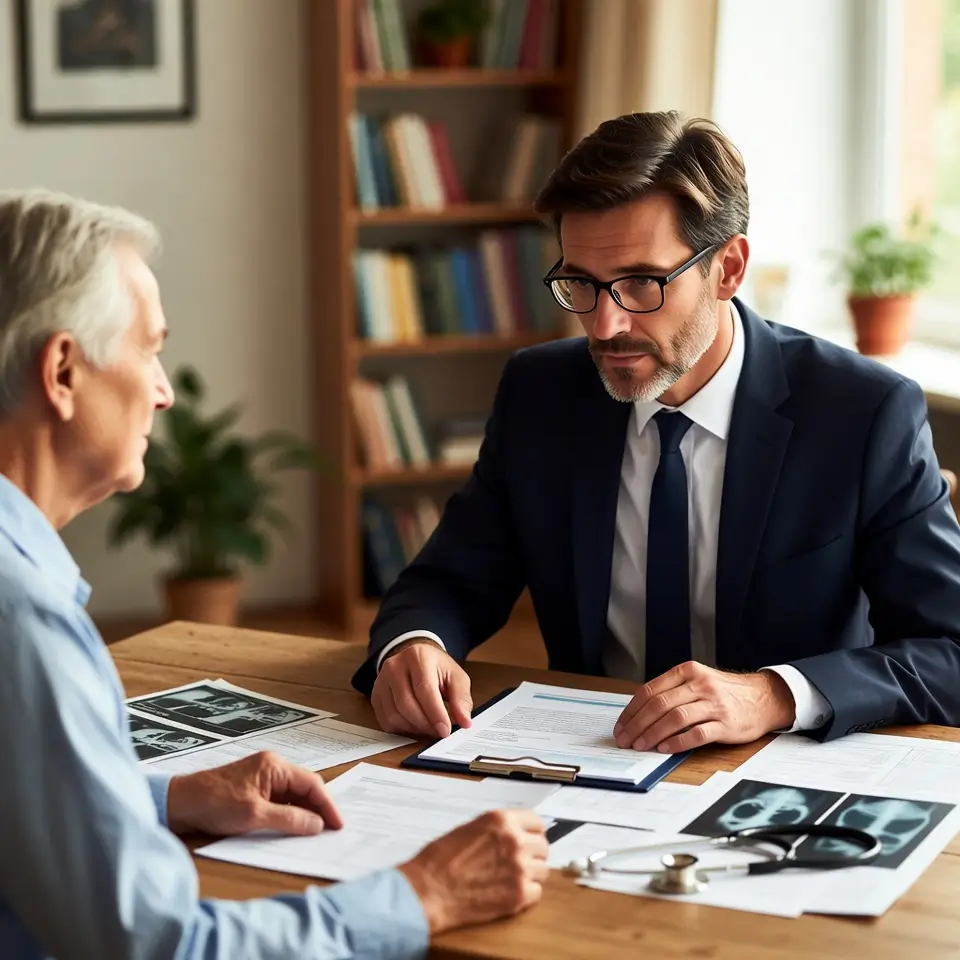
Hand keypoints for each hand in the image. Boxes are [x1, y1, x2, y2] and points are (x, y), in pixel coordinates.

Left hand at [166, 751, 343, 836]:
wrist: (179, 803)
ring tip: (315, 832)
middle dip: (318, 808)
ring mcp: (262, 777)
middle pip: (304, 787)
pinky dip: (289, 814)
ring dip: (304, 812)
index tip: (338, 825)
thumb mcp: (255, 815)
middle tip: (331, 831)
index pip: (311, 784)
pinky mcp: (253, 789)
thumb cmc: (215, 804)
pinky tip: (293, 828)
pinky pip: (279, 800)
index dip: (327, 805)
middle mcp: (271, 767)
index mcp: (274, 766)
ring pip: (293, 795)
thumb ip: (289, 819)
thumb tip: (317, 825)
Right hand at [372, 639, 472, 737]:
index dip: (435, 713)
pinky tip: (415, 725)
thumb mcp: (456, 677)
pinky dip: (402, 729)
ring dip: (414, 728)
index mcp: (417, 656)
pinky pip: (386, 721)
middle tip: (439, 732)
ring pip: (394, 715)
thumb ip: (462, 698)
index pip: (424, 689)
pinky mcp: (375, 695)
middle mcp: (395, 666)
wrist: (415, 659)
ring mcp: (381, 680)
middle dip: (425, 724)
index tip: (445, 731)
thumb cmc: (437, 669)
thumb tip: (465, 722)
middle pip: (406, 704)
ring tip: (429, 726)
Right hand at [399, 810, 548, 933]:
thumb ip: (496, 830)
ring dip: (531, 874)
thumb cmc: (440, 860)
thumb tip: (511, 834)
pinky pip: (536, 892)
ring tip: (511, 879)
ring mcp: (520, 869)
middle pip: (543, 846)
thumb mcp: (469, 829)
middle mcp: (515, 841)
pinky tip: (509, 892)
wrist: (429, 890)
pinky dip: (526, 894)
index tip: (530, 839)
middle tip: (520, 862)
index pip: (536, 822)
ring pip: (543, 870)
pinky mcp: (519, 895)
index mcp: (502, 820)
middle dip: (533, 854)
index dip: (532, 832)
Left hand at [613, 662, 795, 753]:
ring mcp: (714, 704)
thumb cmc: (724, 692)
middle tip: (625, 739)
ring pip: (675, 718)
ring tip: (640, 746)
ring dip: (653, 734)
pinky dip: (678, 742)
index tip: (621, 725)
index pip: (650, 690)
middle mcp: (699, 685)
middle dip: (637, 724)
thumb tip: (639, 713)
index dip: (632, 710)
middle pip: (659, 705)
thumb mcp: (697, 680)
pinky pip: (697, 734)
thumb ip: (672, 690)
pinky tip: (665, 748)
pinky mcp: (725, 724)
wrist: (763, 698)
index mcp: (687, 671)